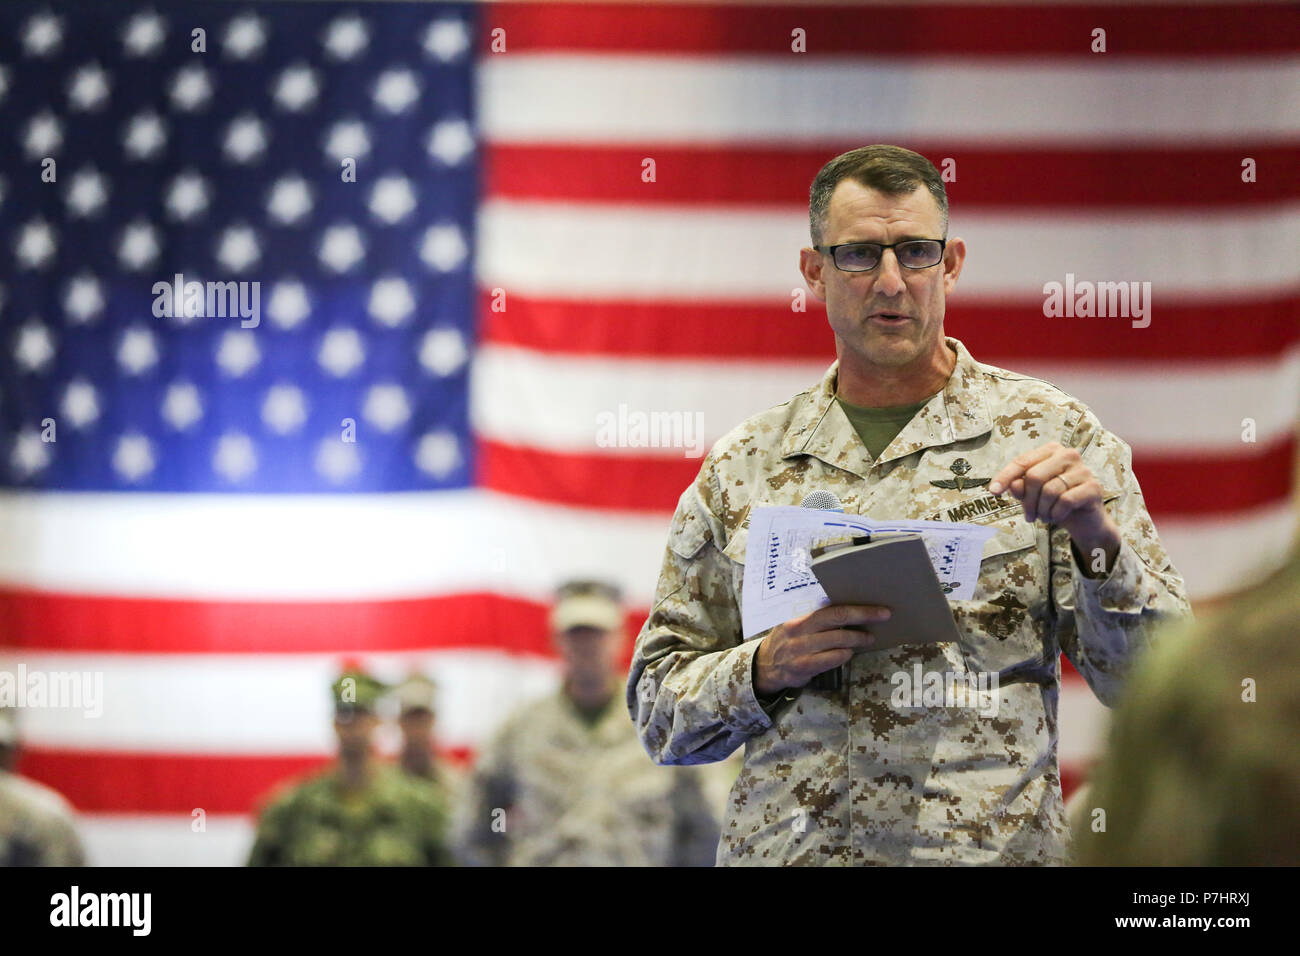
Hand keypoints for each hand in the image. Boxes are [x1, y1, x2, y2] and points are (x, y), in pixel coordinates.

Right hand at [754, 604, 889, 694]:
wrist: (765, 664)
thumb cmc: (787, 639)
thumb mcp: (795, 621)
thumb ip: (815, 614)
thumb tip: (848, 608)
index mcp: (798, 613)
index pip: (831, 607)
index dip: (857, 608)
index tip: (878, 608)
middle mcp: (798, 628)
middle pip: (838, 618)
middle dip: (865, 616)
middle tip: (884, 616)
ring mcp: (800, 648)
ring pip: (838, 640)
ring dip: (858, 639)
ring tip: (868, 639)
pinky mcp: (803, 666)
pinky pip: (831, 659)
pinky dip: (844, 655)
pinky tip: (849, 653)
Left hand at [987, 442, 1119, 557]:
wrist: (1084, 520)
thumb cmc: (1054, 502)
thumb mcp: (1031, 494)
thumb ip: (1020, 486)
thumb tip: (1013, 484)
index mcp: (1051, 450)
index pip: (1022, 461)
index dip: (1005, 477)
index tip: (993, 492)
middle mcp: (1068, 454)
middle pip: (1035, 476)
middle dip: (1028, 501)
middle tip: (1028, 516)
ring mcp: (1083, 470)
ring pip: (1050, 490)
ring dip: (1042, 510)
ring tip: (1044, 517)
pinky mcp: (1093, 487)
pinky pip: (1065, 501)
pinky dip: (1056, 513)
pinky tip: (1057, 517)